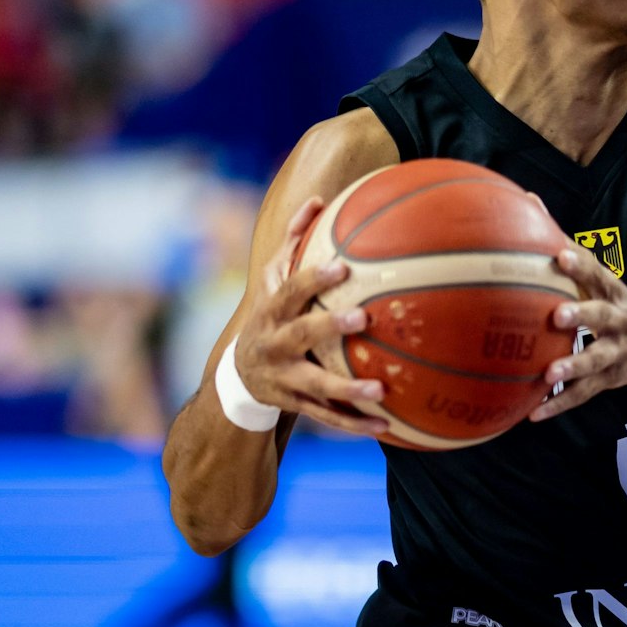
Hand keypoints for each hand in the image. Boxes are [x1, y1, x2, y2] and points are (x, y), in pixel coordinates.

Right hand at [233, 196, 386, 435]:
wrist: (239, 377)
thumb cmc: (272, 316)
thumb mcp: (274, 282)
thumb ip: (293, 242)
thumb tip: (319, 199)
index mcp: (271, 312)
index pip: (289, 291)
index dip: (312, 279)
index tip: (342, 267)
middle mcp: (274, 345)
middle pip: (299, 335)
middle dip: (328, 327)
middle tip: (362, 319)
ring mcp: (284, 379)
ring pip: (315, 386)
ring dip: (347, 388)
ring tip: (380, 389)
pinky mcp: (296, 405)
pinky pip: (327, 418)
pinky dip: (355, 424)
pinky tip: (387, 426)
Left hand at [529, 243, 626, 420]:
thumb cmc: (609, 302)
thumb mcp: (597, 277)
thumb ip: (563, 243)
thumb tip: (527, 198)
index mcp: (612, 293)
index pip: (599, 273)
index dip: (582, 265)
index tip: (562, 255)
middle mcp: (619, 321)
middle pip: (604, 317)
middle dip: (583, 315)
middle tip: (557, 316)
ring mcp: (617, 353)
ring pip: (597, 360)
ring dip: (574, 366)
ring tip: (549, 373)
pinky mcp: (609, 380)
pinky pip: (583, 394)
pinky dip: (559, 404)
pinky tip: (533, 413)